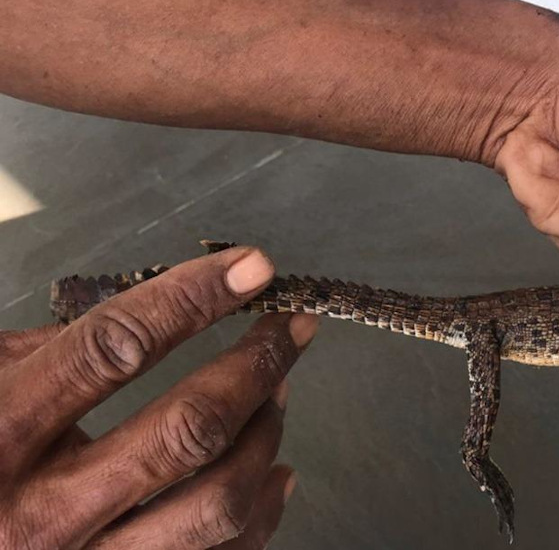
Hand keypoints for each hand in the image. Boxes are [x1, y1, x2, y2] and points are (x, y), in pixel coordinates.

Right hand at [0, 247, 316, 548]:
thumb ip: (56, 350)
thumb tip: (167, 310)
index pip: (115, 348)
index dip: (193, 298)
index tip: (254, 268)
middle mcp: (42, 514)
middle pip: (188, 430)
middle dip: (257, 366)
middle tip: (291, 327)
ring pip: (218, 501)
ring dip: (265, 434)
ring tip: (278, 392)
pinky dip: (263, 507)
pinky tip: (274, 469)